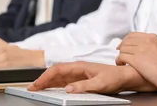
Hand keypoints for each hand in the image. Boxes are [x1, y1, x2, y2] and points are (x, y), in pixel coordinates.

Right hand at [28, 62, 155, 93]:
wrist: (125, 75)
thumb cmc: (114, 77)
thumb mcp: (99, 84)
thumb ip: (83, 86)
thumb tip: (67, 88)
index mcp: (80, 66)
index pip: (58, 69)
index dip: (45, 76)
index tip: (36, 84)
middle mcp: (78, 68)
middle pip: (56, 72)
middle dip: (43, 79)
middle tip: (32, 88)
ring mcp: (80, 73)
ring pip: (59, 76)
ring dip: (48, 82)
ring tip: (38, 89)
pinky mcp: (82, 78)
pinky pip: (65, 81)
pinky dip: (56, 84)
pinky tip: (52, 89)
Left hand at [116, 33, 156, 90]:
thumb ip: (155, 45)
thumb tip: (150, 47)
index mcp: (152, 37)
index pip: (133, 35)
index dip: (126, 40)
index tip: (124, 46)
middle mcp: (145, 41)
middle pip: (126, 41)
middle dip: (122, 47)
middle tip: (121, 53)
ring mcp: (140, 49)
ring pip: (122, 48)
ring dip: (120, 55)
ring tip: (121, 61)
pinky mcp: (136, 59)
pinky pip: (121, 57)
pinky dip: (119, 61)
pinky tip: (121, 65)